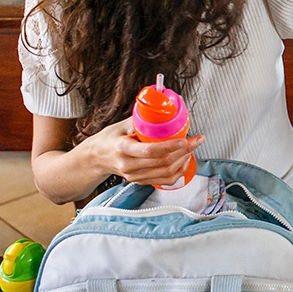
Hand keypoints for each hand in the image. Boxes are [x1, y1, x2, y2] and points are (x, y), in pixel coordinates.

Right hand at [83, 116, 204, 187]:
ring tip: (192, 148)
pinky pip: (164, 180)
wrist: (96, 158)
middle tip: (196, 140)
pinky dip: (179, 171)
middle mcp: (129, 166)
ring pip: (166, 173)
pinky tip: (184, 160)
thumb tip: (161, 110)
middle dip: (184, 151)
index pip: (149, 151)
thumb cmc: (109, 140)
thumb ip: (140, 120)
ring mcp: (135, 176)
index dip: (169, 146)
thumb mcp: (120, 126)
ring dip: (184, 160)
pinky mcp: (140, 181)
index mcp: (122, 150)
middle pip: (162, 162)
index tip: (184, 139)